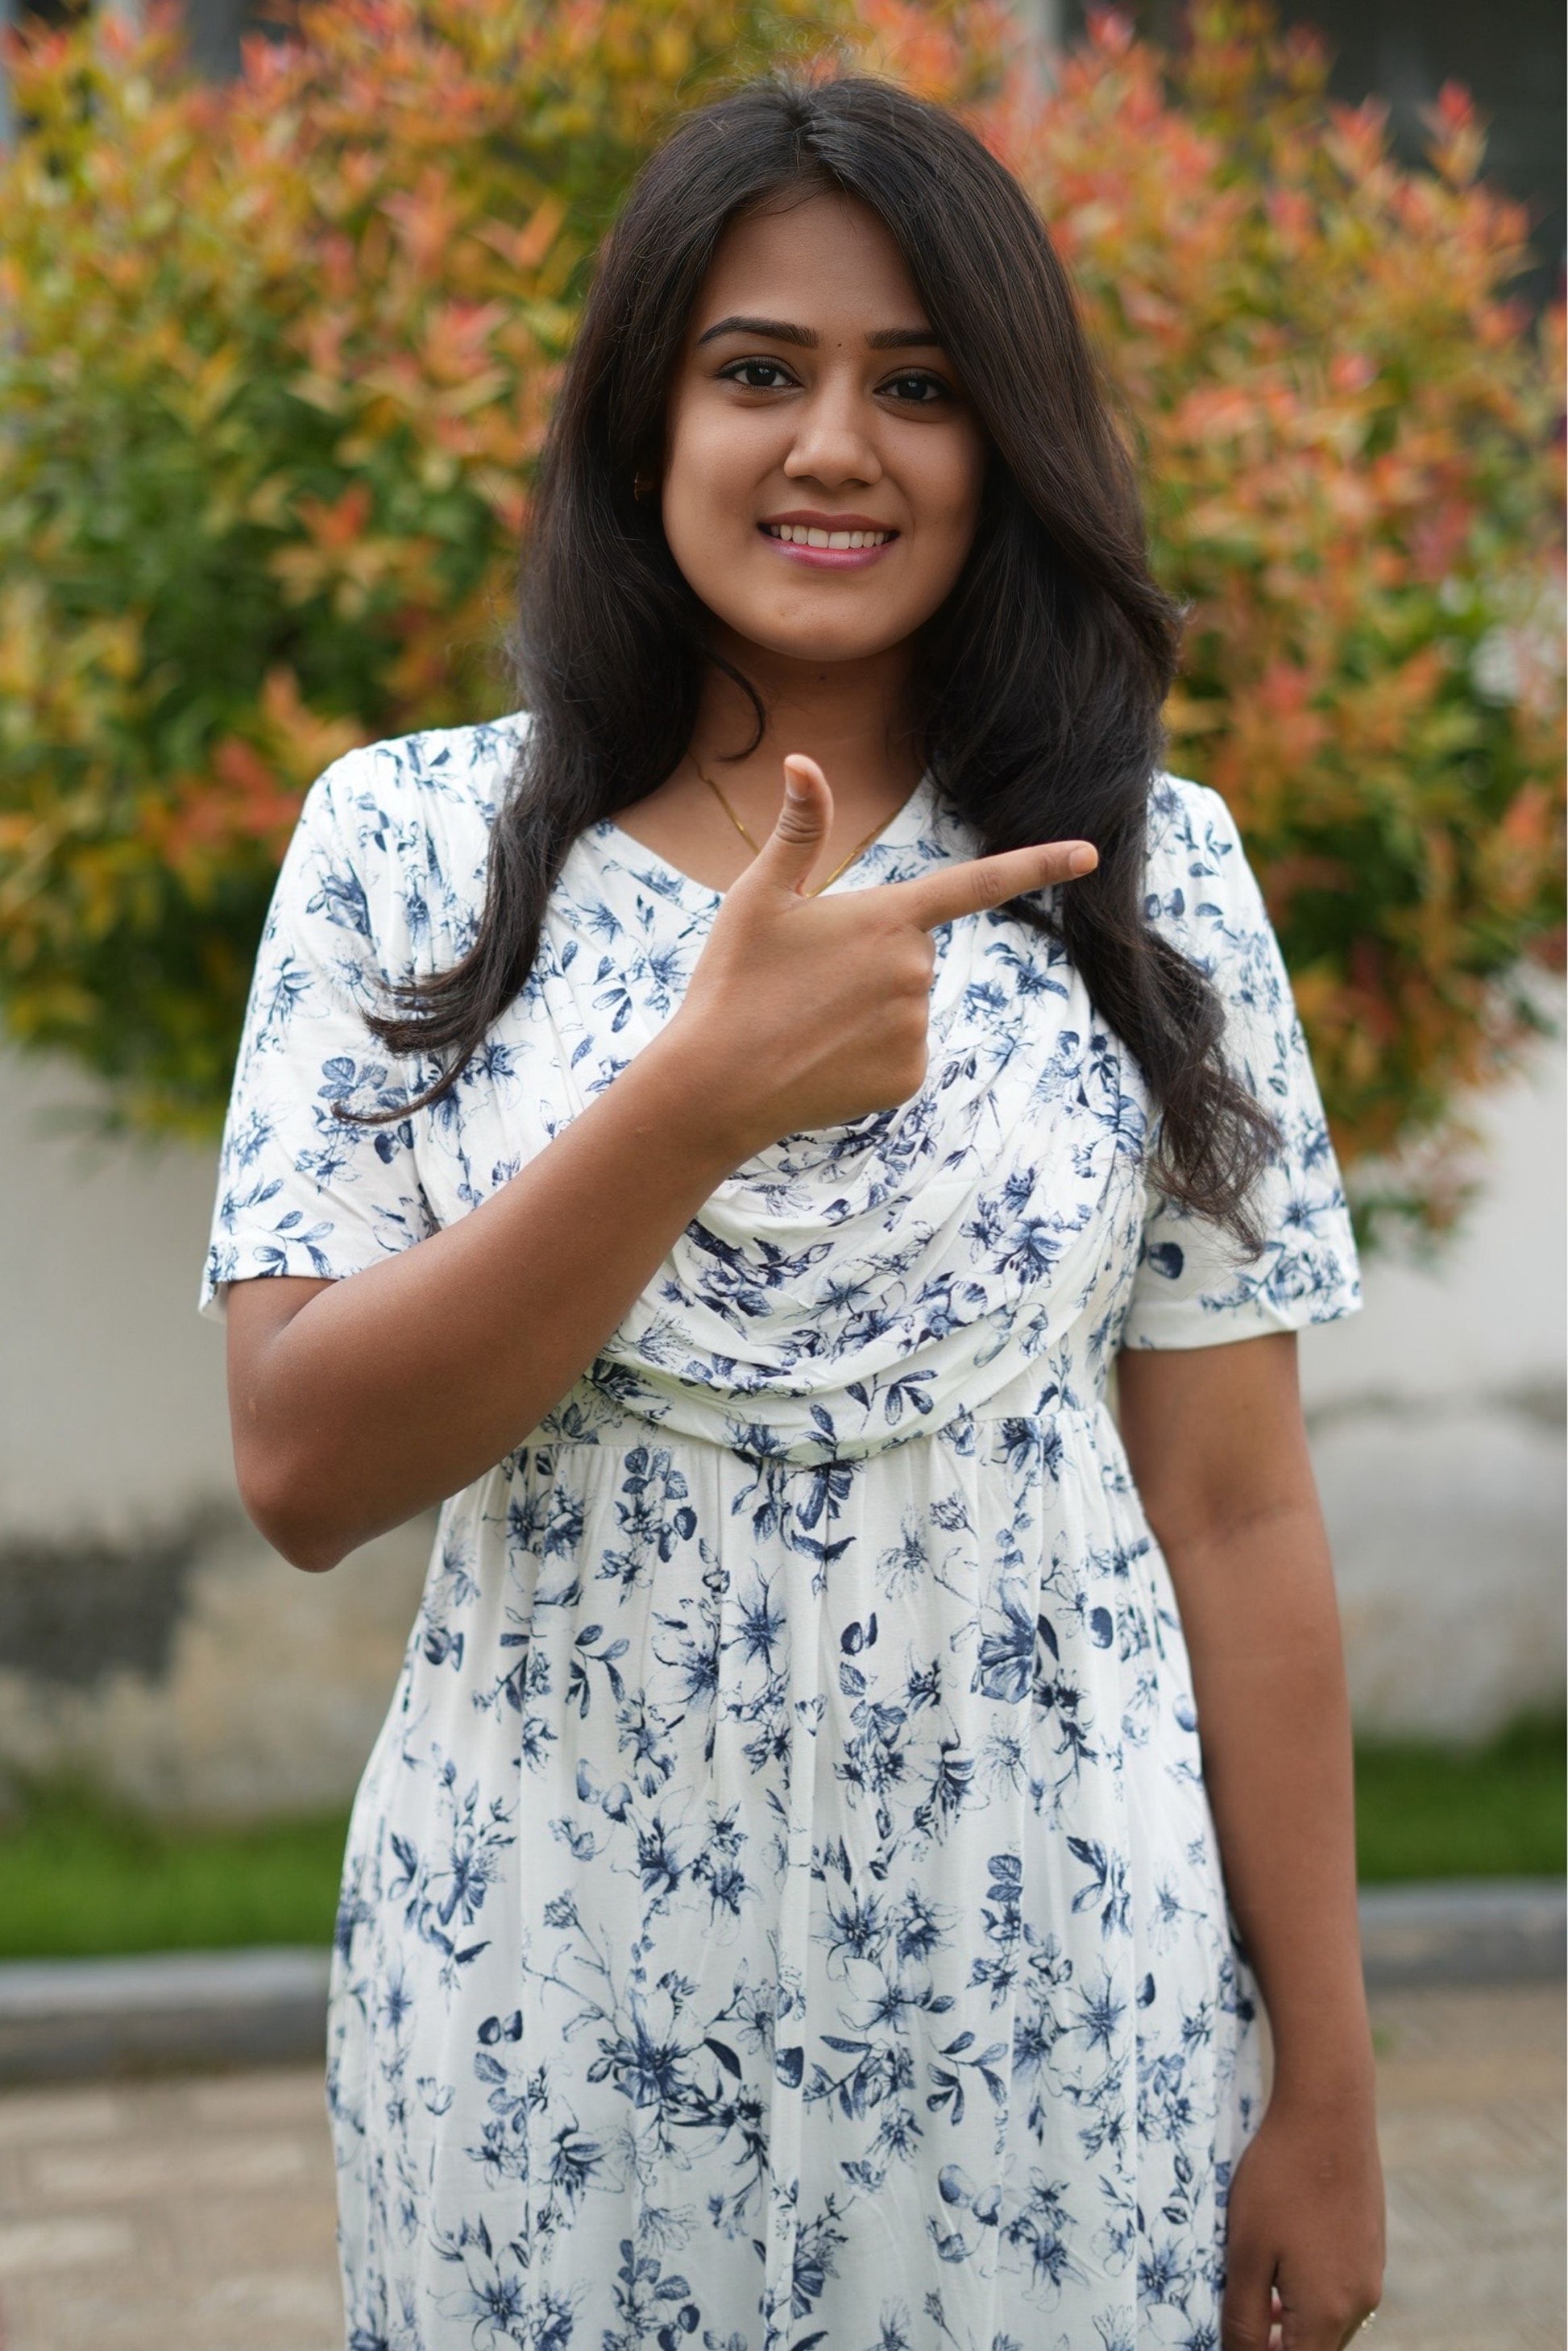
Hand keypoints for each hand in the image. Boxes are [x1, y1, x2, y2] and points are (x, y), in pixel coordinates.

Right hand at [666, 753, 1096, 1158]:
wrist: (715, 1086)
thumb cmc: (731, 982)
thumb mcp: (758, 897)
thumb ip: (798, 830)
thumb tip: (803, 761)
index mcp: (888, 916)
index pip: (979, 883)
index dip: (1039, 865)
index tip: (1091, 854)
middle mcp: (916, 970)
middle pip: (909, 955)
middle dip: (867, 965)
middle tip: (804, 986)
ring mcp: (916, 1026)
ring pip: (903, 1006)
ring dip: (862, 1012)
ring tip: (805, 1025)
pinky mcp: (909, 1075)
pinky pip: (899, 1054)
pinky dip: (864, 1058)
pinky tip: (821, 1063)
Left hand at [1222, 2093, 1384, 2349]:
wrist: (1328, 2110)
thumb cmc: (1279, 2179)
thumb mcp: (1245, 2252)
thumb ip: (1243, 2317)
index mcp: (1328, 2313)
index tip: (1236, 2335)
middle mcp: (1361, 2301)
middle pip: (1316, 2346)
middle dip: (1278, 2342)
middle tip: (1240, 2312)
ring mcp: (1372, 2271)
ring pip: (1330, 2318)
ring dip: (1294, 2315)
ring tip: (1256, 2283)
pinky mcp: (1373, 2243)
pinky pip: (1342, 2286)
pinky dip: (1312, 2287)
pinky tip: (1285, 2250)